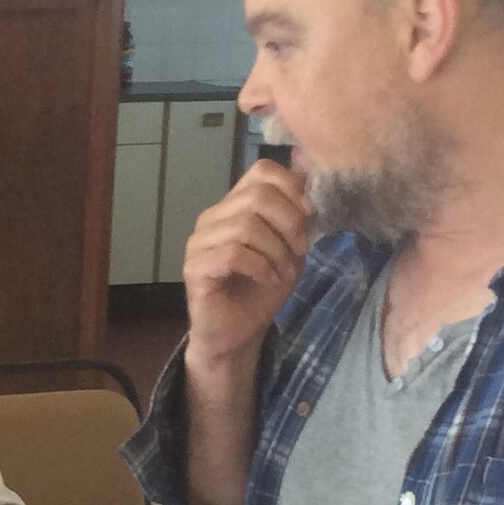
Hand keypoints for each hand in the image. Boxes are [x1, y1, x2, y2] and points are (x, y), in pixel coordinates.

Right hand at [181, 159, 314, 369]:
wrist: (237, 334)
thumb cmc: (260, 291)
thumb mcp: (290, 248)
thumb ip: (296, 216)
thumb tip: (308, 179)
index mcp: (234, 207)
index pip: (261, 170)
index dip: (291, 187)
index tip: (308, 215)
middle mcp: (212, 218)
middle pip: (257, 196)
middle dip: (288, 223)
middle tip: (299, 251)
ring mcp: (199, 242)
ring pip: (246, 225)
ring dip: (276, 251)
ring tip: (282, 272)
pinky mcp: (194, 267)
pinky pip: (233, 253)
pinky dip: (260, 266)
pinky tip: (266, 279)